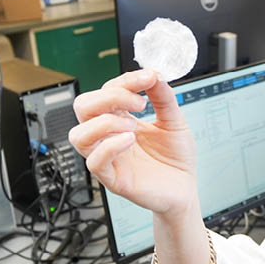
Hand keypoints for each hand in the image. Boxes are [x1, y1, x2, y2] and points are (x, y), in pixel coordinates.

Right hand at [69, 69, 197, 216]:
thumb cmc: (176, 158)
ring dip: (105, 123)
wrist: (185, 189)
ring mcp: (108, 158)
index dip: (126, 81)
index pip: (106, 91)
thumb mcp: (174, 122)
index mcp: (119, 119)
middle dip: (108, 97)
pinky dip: (111, 147)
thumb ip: (163, 98)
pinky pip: (94, 163)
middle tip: (139, 104)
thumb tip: (153, 74)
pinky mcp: (113, 180)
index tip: (150, 77)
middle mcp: (108, 137)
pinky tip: (131, 141)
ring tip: (134, 127)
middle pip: (82, 107)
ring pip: (79, 135)